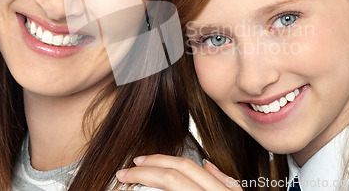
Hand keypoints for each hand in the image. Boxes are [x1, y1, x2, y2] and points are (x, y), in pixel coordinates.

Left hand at [111, 154, 243, 190]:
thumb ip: (225, 182)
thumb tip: (206, 164)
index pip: (185, 167)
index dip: (159, 160)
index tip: (139, 161)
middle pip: (172, 178)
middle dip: (144, 171)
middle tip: (123, 172)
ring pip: (170, 190)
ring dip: (144, 184)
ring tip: (127, 185)